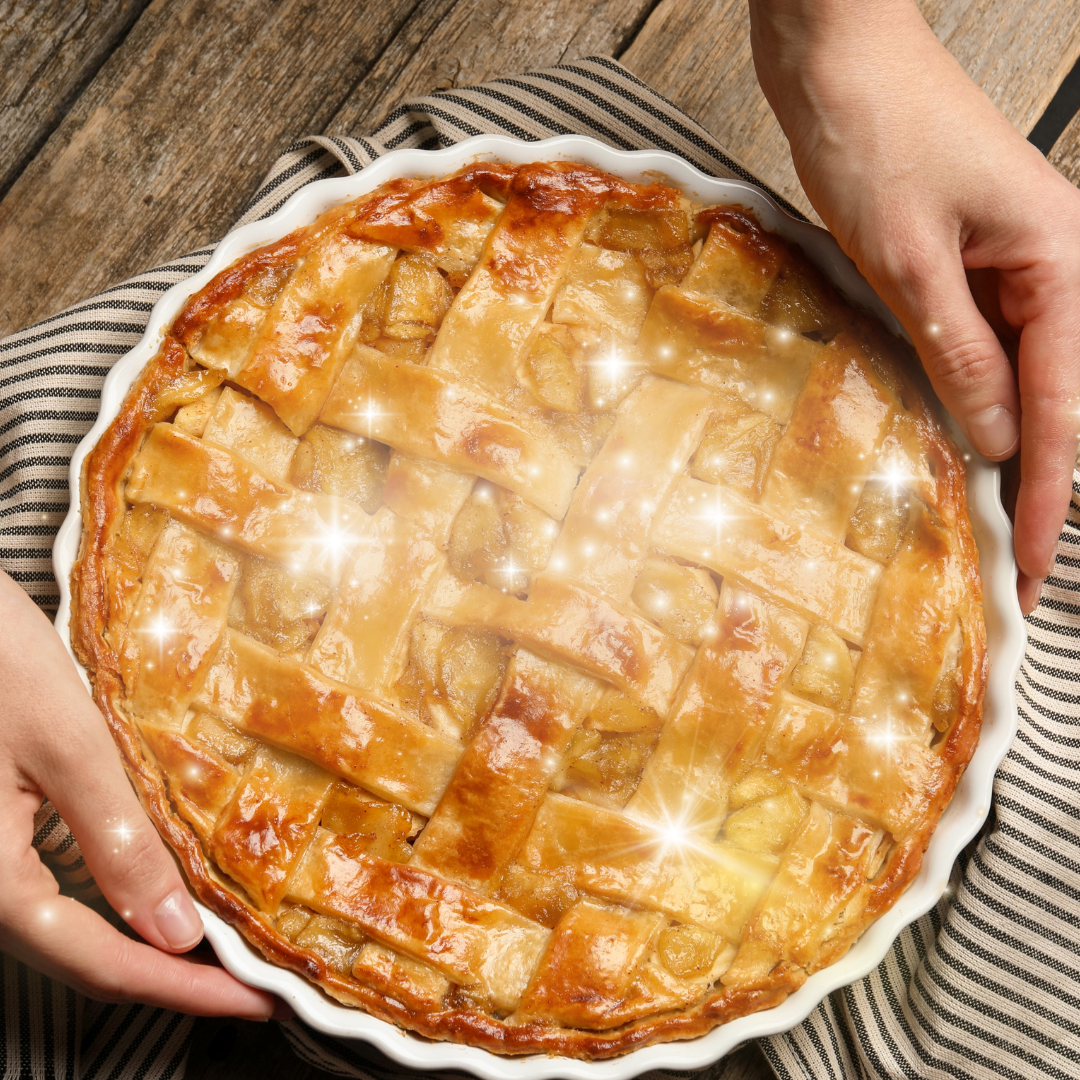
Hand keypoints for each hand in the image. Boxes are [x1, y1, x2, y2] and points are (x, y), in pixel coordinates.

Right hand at [0, 570, 280, 1016]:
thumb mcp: (68, 748)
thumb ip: (118, 839)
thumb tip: (174, 930)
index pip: (103, 965)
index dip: (187, 990)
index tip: (256, 1002)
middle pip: (89, 958)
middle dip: (177, 978)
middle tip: (256, 982)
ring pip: (77, 929)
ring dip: (153, 944)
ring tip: (227, 946)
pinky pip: (64, 888)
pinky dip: (124, 901)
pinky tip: (168, 889)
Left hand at [748, 0, 1079, 611]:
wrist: (839, 63)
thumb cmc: (876, 136)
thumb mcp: (910, 262)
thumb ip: (960, 354)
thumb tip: (996, 438)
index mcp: (1060, 261)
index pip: (1063, 406)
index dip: (1046, 493)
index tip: (1033, 563)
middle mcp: (1052, 266)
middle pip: (1054, 398)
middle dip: (1033, 483)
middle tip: (1014, 565)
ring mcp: (1011, 267)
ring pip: (1020, 378)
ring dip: (1002, 448)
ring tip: (989, 525)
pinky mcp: (967, 265)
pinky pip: (983, 347)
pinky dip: (971, 397)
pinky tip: (958, 441)